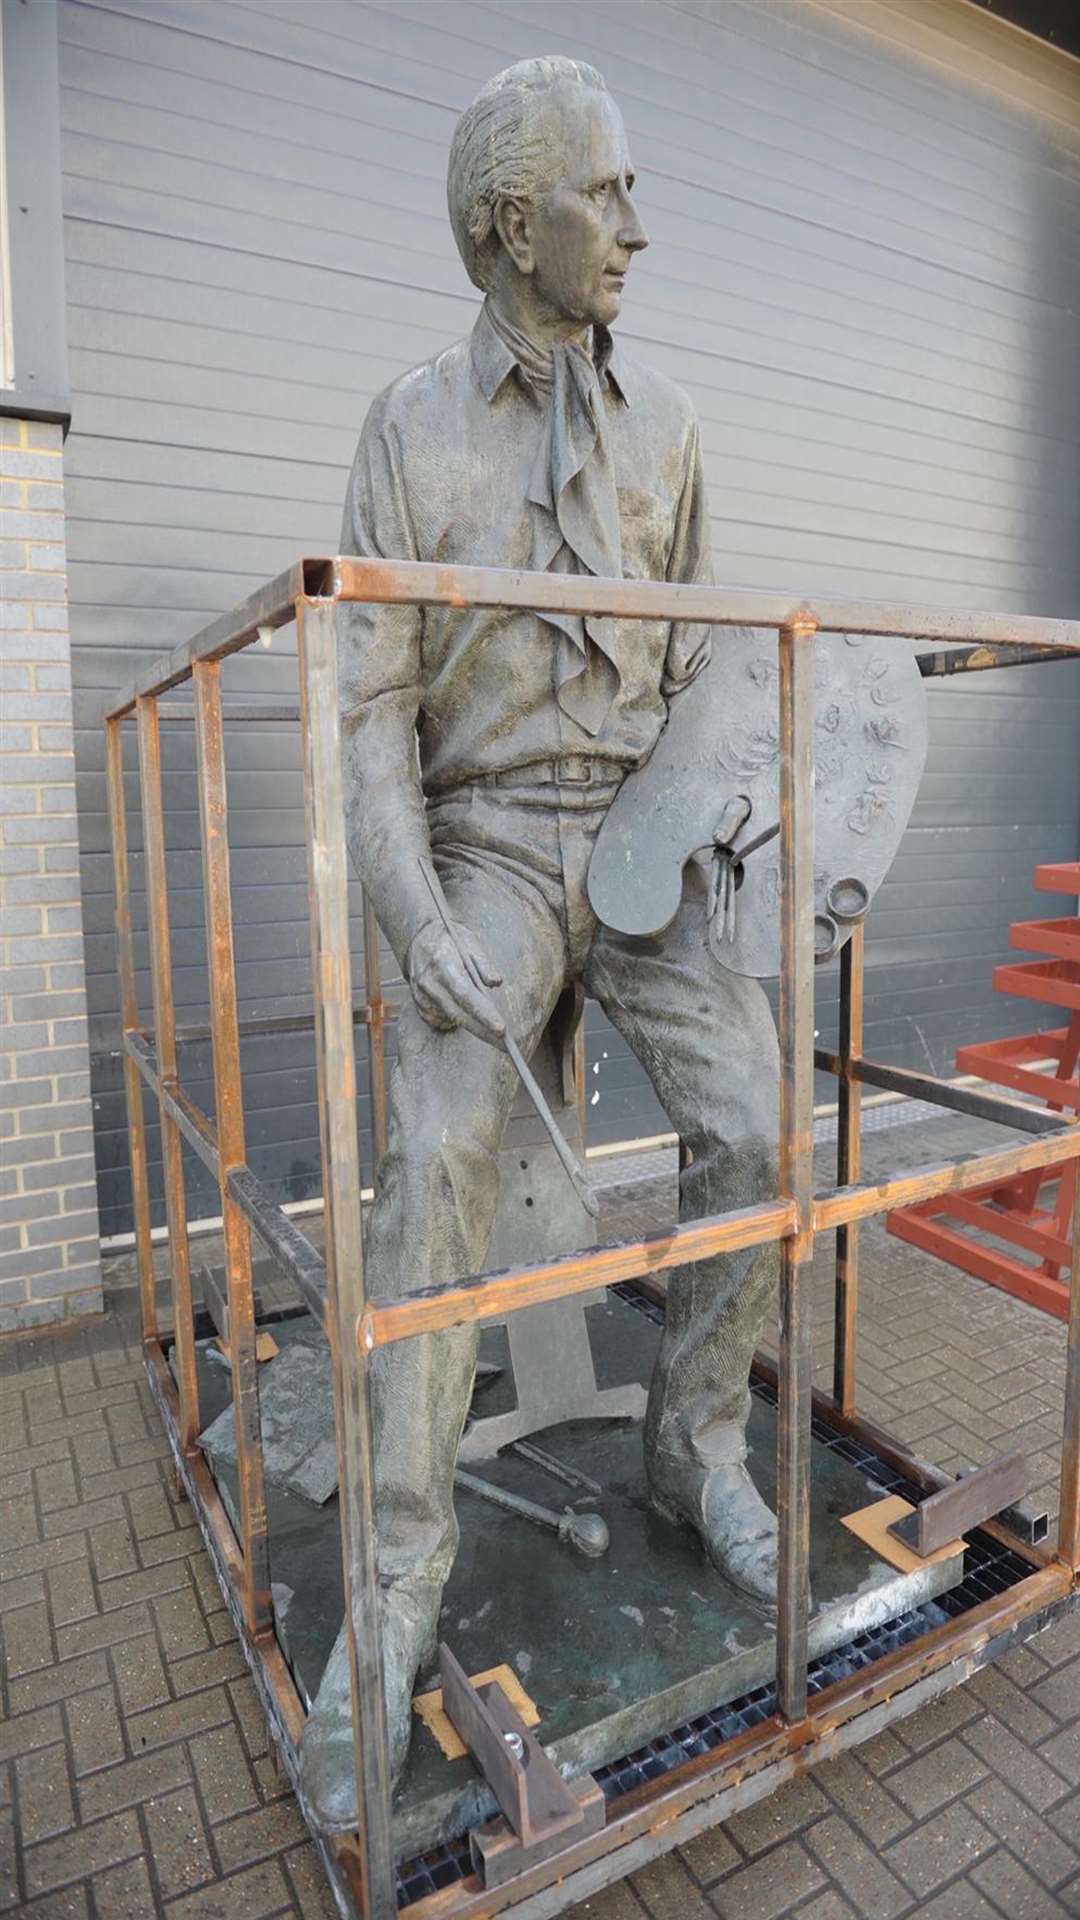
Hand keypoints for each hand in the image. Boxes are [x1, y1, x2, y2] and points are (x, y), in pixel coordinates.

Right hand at [406, 919, 504, 1044]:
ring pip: (452, 1019)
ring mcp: (421, 996)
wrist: (419, 939)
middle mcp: (429, 982)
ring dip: (472, 1025)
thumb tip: (496, 982)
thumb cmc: (450, 940)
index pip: (465, 994)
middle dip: (484, 1032)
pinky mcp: (419, 1005)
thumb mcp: (470, 942)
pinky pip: (442, 1020)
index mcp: (443, 963)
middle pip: (459, 1014)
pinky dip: (456, 1020)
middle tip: (506, 1046)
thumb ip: (484, 964)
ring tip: (489, 1025)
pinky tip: (466, 1013)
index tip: (501, 1029)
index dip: (483, 1013)